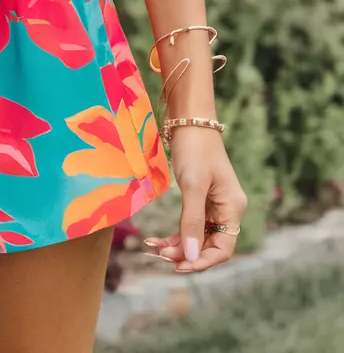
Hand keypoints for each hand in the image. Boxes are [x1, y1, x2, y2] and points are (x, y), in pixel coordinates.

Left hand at [144, 128, 247, 271]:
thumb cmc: (195, 148)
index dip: (202, 261)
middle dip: (185, 253)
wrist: (189, 120)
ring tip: (154, 247)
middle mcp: (226, 210)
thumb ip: (191, 220)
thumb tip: (189, 255)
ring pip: (197, 237)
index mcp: (233, 208)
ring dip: (177, 245)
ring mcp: (213, 205)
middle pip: (208, 245)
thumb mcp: (193, 185)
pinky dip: (175, 233)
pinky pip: (190, 225)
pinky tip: (157, 238)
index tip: (179, 266)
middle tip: (159, 255)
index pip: (223, 249)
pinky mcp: (199, 198)